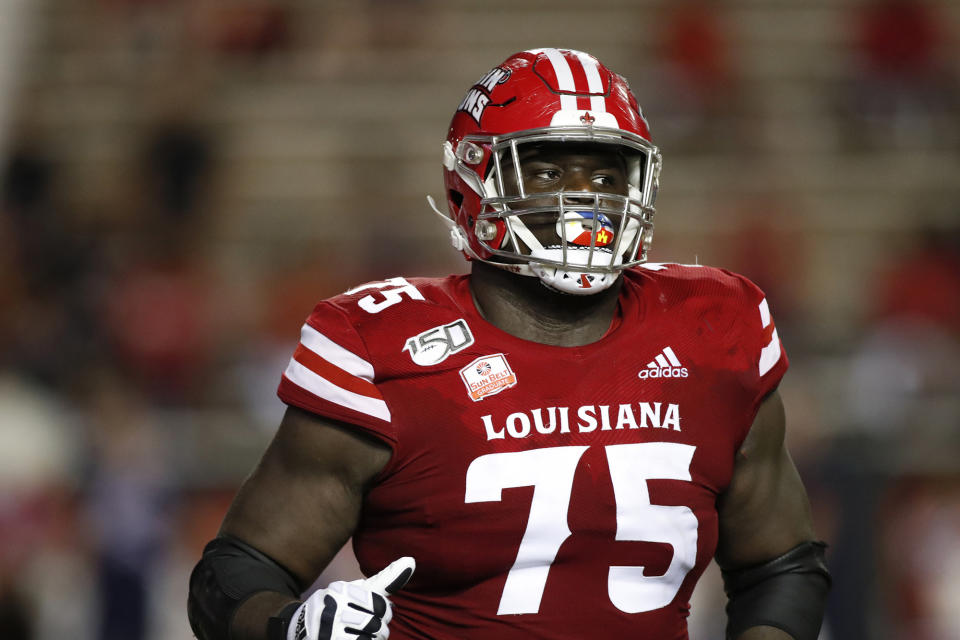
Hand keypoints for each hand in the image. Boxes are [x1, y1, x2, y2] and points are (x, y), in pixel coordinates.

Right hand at [287, 557, 415, 639]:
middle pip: (377, 625)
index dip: (383, 612)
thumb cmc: (340, 604)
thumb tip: (411, 561)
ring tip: (359, 635)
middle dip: (378, 629)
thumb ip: (386, 579)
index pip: (380, 605)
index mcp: (343, 590)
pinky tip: (355, 638)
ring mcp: (330, 629)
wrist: (301, 626)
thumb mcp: (359, 589)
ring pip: (371, 639)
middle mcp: (334, 607)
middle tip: (366, 627)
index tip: (377, 613)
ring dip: (370, 639)